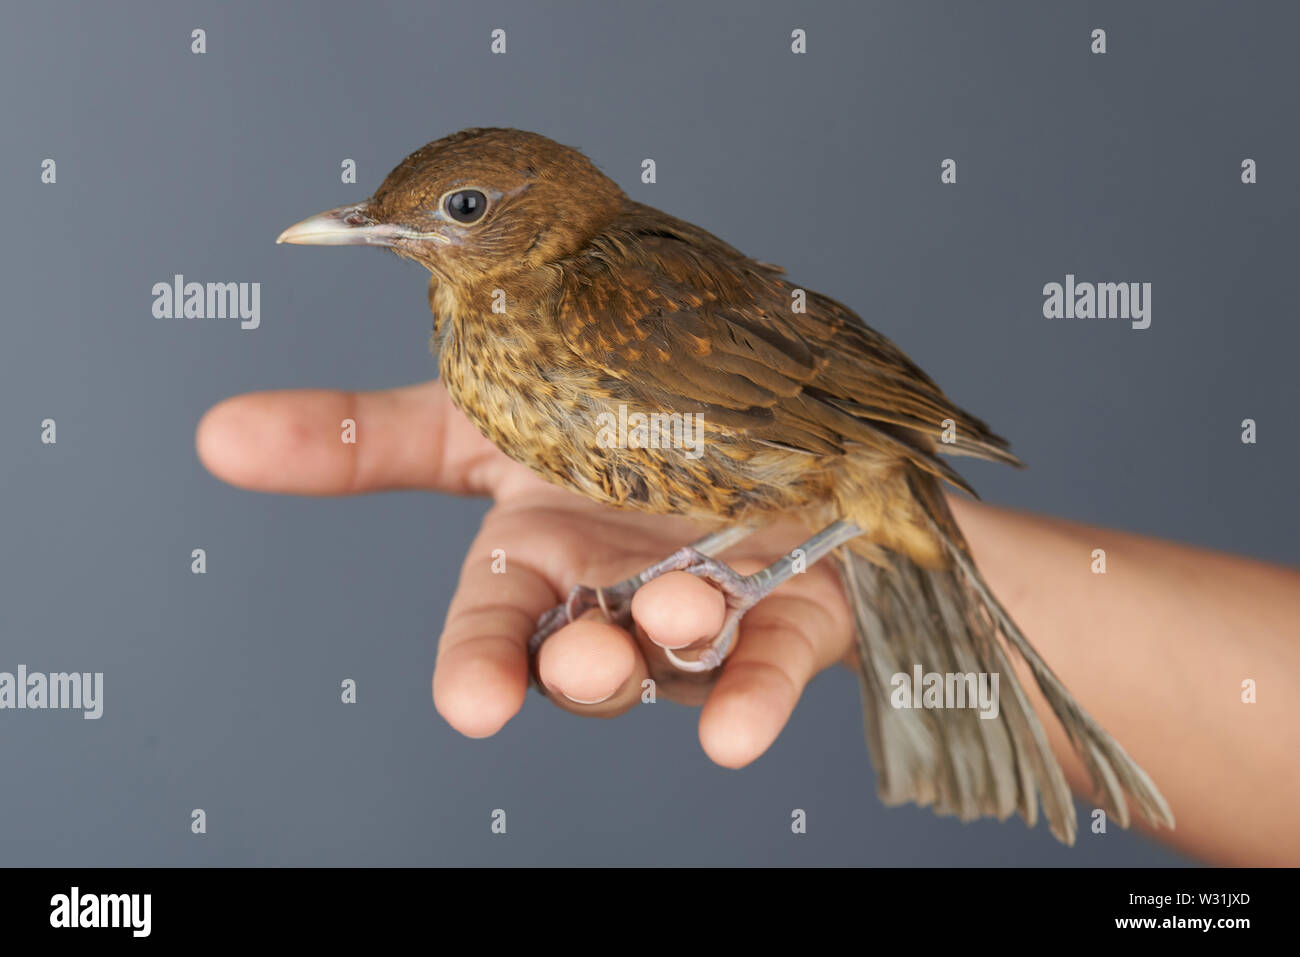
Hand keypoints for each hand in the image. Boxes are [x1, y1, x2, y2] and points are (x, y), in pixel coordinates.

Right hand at [196, 380, 853, 766]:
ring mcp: (704, 607)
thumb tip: (213, 432)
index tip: (471, 704)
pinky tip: (741, 723)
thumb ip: (364, 437)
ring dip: (673, 647)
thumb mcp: (479, 412)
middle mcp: (614, 595)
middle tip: (585, 652)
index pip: (496, 628)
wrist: (732, 392)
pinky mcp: (788, 611)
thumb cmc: (597, 413)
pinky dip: (757, 694)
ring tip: (680, 610)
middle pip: (586, 658)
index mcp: (538, 558)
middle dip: (580, 668)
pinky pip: (776, 663)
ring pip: (680, 658)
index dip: (480, 668)